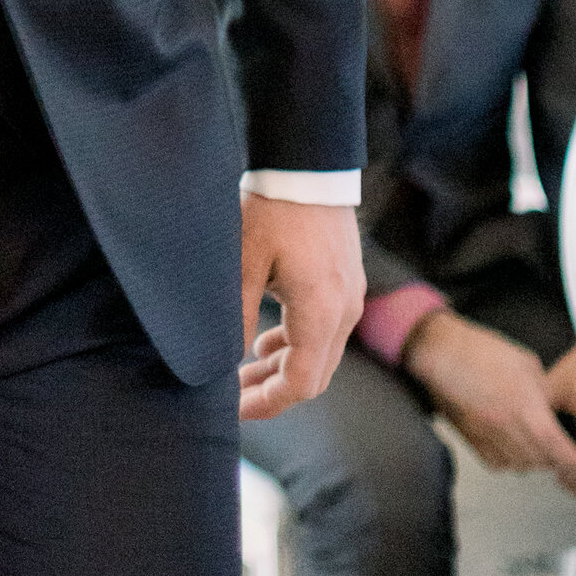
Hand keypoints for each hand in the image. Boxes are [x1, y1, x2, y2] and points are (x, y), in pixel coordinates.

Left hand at [237, 197, 362, 419]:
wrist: (308, 165)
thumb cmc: (272, 209)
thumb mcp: (243, 262)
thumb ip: (237, 314)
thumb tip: (224, 360)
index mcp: (321, 312)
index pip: (300, 384)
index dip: (267, 404)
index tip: (235, 410)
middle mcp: (344, 311)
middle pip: (314, 375)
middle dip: (273, 391)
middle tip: (233, 395)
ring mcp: (351, 297)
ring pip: (320, 354)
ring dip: (284, 368)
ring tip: (244, 372)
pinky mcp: (347, 282)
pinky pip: (326, 330)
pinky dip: (297, 344)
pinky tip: (265, 342)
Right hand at [402, 309, 575, 486]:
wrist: (440, 352)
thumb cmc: (481, 351)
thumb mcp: (527, 364)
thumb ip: (545, 394)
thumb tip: (556, 412)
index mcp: (525, 404)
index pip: (558, 449)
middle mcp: (507, 425)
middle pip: (542, 462)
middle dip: (554, 458)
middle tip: (557, 443)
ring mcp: (487, 436)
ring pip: (521, 466)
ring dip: (532, 458)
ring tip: (532, 438)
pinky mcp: (472, 441)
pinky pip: (499, 464)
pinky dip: (509, 458)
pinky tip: (509, 439)